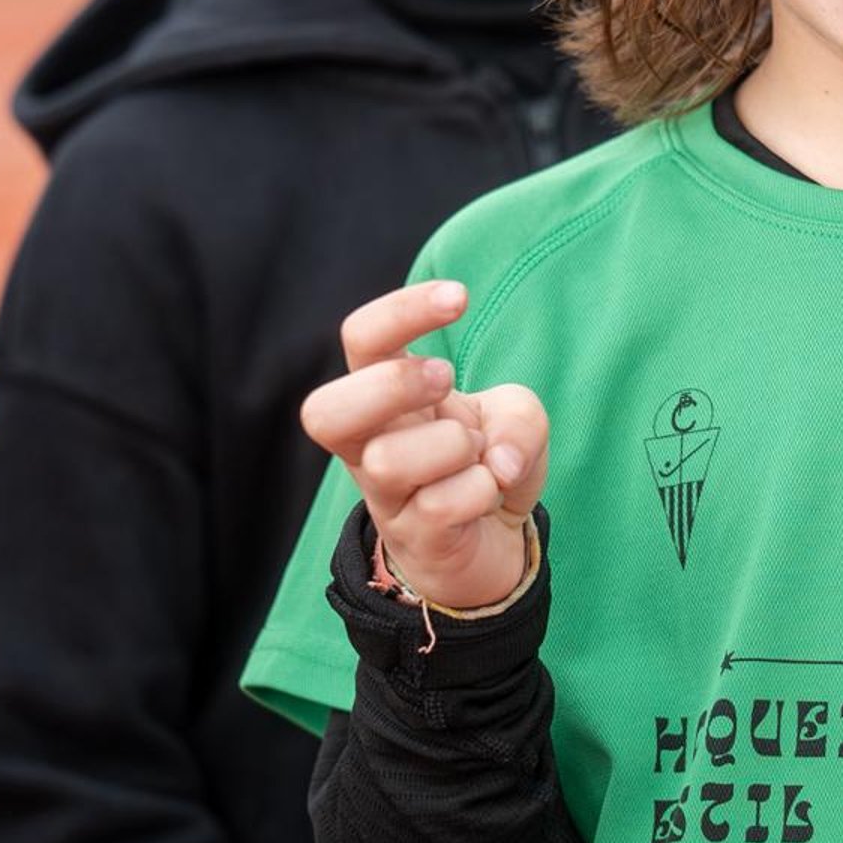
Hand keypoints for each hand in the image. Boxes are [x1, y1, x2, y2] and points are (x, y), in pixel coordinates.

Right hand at [299, 279, 548, 611]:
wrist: (493, 544)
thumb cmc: (486, 461)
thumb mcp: (516, 420)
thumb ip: (519, 418)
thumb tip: (495, 461)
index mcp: (384, 394)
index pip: (360, 339)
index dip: (400, 310)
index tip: (460, 297)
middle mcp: (369, 443)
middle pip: (324, 410)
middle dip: (394, 385)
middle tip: (447, 382)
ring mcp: (385, 495)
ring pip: (390, 460)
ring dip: (454, 445)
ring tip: (476, 455)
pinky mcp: (414, 537)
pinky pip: (441, 505)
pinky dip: (483, 490)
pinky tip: (488, 496)